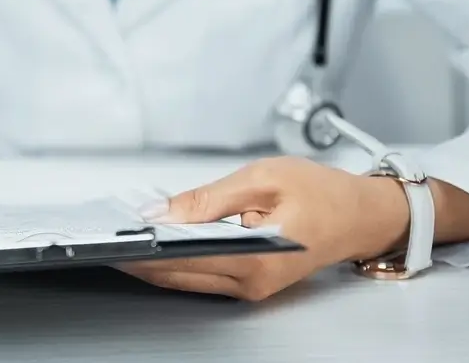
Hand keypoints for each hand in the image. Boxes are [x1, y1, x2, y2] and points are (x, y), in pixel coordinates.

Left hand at [116, 157, 410, 300]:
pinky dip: (176, 262)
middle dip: (138, 257)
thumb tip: (162, 212)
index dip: (141, 249)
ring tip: (124, 237)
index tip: (113, 236)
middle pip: (176, 276)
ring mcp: (250, 289)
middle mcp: (251, 283)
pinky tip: (157, 245)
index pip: (181, 259)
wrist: (362, 215)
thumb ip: (207, 199)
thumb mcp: (261, 179)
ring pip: (185, 280)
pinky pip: (201, 277)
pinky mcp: (250, 284)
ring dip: (154, 261)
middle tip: (106, 236)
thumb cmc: (323, 193)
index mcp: (255, 259)